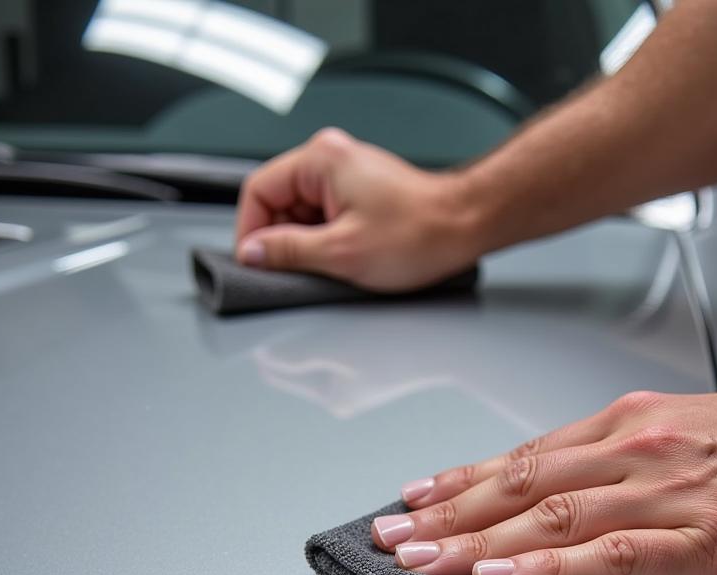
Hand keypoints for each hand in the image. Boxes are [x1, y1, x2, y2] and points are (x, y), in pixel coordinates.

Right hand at [234, 128, 478, 290]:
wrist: (466, 227)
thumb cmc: (419, 233)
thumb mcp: (341, 252)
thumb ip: (288, 252)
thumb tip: (252, 254)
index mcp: (321, 160)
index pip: (259, 192)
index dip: (250, 232)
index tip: (255, 262)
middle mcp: (331, 160)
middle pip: (279, 203)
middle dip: (283, 241)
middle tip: (294, 272)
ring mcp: (347, 176)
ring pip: (302, 215)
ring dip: (307, 245)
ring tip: (331, 266)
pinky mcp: (361, 194)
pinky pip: (325, 218)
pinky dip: (326, 242)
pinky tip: (343, 261)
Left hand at [371, 375, 716, 574]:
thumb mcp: (681, 430)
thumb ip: (614, 460)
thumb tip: (555, 489)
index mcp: (626, 430)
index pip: (521, 460)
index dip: (458, 483)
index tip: (411, 499)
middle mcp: (633, 455)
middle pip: (517, 489)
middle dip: (444, 517)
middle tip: (388, 537)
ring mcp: (665, 499)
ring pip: (548, 520)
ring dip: (474, 543)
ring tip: (419, 561)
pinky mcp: (702, 544)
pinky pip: (609, 556)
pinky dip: (547, 568)